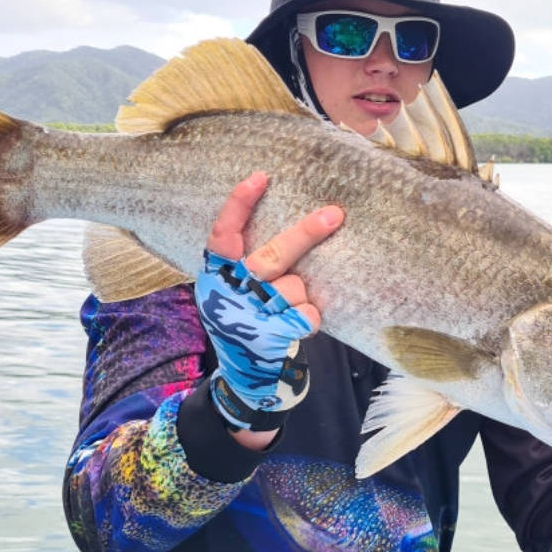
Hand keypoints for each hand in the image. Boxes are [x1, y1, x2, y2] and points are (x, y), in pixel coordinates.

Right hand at [196, 171, 343, 436]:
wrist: (243, 374)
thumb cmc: (242, 317)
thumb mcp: (227, 288)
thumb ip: (243, 262)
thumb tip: (287, 224)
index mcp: (217, 274)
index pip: (223, 233)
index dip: (239, 205)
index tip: (261, 177)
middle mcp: (232, 291)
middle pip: (273, 255)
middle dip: (306, 233)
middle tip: (334, 214)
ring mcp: (253, 315)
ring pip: (295, 286)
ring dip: (299, 294)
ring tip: (285, 307)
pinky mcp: (273, 336)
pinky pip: (308, 313)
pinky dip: (309, 316)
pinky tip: (295, 325)